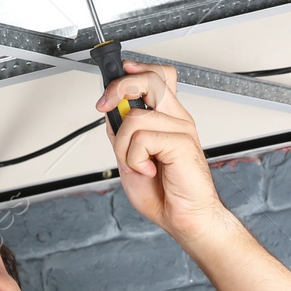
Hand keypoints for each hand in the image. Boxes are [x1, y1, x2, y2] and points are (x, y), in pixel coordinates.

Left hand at [94, 60, 228, 238]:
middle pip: (151, 79)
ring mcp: (182, 129)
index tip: (112, 85)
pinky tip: (148, 170)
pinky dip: (135, 159)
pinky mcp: (182, 143)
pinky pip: (142, 139)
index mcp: (167, 118)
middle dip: (119, 89)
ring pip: (135, 117)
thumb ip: (122, 135)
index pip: (157, 76)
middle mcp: (176, 119)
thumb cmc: (164, 193)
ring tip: (137, 164)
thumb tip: (109, 113)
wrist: (184, 218)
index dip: (132, 72)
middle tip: (106, 107)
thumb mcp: (129, 159)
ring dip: (123, 145)